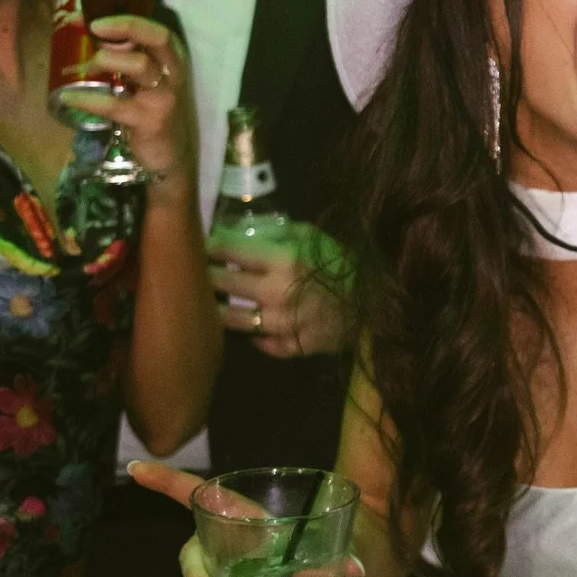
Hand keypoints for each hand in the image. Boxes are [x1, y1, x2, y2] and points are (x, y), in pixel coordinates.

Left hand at [56, 16, 199, 194]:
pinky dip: (87, 99)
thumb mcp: (149, 85)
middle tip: (95, 28)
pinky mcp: (150, 121)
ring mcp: (164, 98)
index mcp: (173, 63)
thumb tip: (93, 42)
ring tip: (85, 67)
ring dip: (107, 59)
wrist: (170, 158)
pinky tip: (67, 98)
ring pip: (140, 66)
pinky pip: (115, 105)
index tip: (97, 21)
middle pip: (158, 39)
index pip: (158, 32)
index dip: (130, 22)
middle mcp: (174, 75)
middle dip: (126, 27)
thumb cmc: (154, 115)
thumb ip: (131, 64)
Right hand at [127, 461, 365, 576]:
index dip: (164, 480)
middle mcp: (215, 550)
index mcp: (232, 517)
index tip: (136, 468)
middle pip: (192, 564)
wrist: (313, 569)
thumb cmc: (305, 542)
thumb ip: (339, 552)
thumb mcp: (322, 541)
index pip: (190, 493)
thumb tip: (358, 569)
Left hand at [209, 221, 355, 357]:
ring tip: (210, 301)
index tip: (200, 245)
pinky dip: (253, 334)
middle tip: (198, 271)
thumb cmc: (344, 264)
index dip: (210, 246)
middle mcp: (278, 294)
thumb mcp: (315, 237)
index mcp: (285, 261)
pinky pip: (260, 342)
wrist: (377, 303)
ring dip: (218, 308)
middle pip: (223, 283)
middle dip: (207, 275)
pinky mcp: (291, 346)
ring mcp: (283, 325)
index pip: (230, 250)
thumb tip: (244, 229)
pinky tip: (249, 326)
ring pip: (232, 319)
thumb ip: (280, 232)